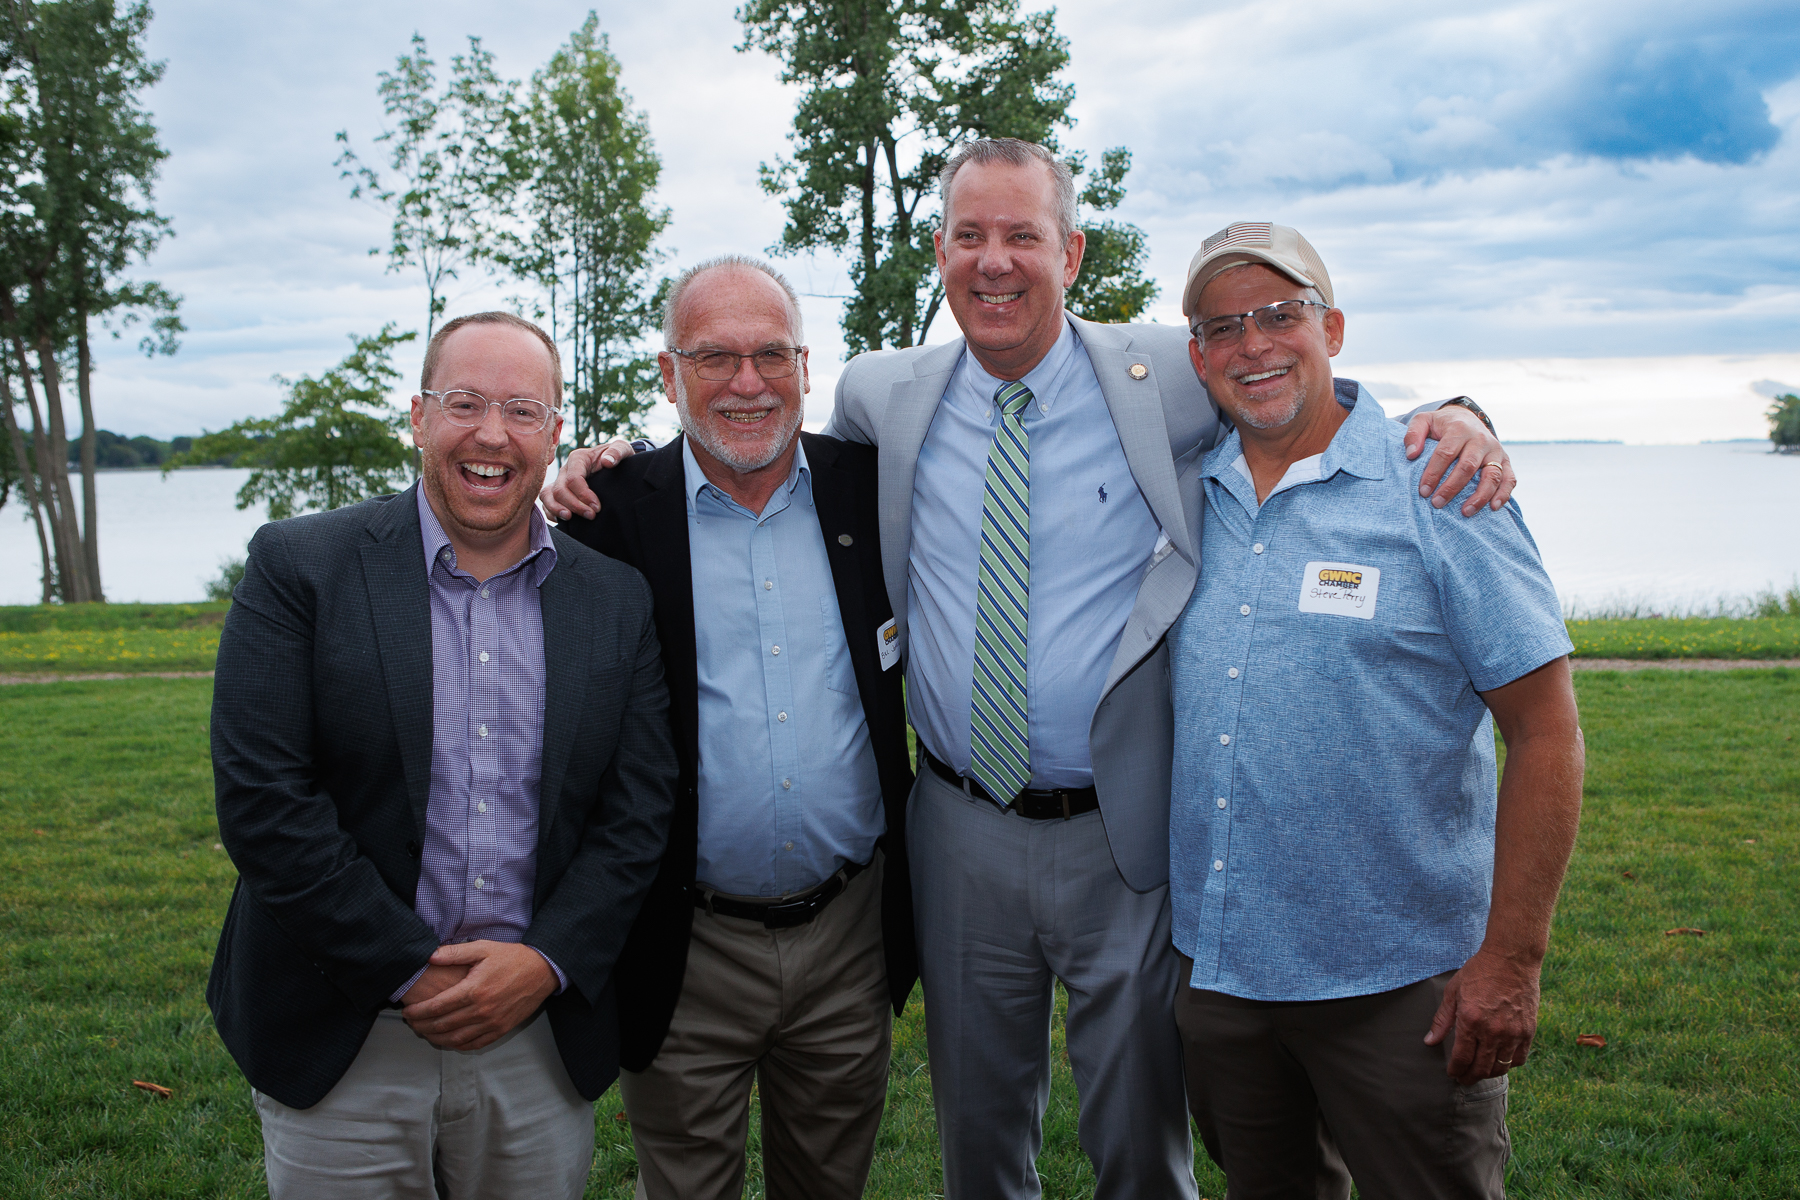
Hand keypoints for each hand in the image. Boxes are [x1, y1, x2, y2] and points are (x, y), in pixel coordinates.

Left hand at [401, 940, 557, 1050]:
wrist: (542, 971)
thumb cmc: (512, 958)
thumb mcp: (483, 948)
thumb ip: (455, 953)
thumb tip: (430, 956)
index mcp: (474, 989)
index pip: (437, 1007)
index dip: (418, 1012)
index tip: (407, 1011)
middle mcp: (482, 1010)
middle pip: (442, 1025)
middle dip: (421, 1026)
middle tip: (410, 1023)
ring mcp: (492, 1023)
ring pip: (455, 1039)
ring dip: (435, 1038)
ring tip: (424, 1032)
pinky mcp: (501, 1030)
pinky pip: (474, 1044)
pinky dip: (457, 1045)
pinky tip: (448, 1040)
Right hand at [539, 440, 634, 521]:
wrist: (616, 465)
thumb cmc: (617, 457)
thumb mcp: (622, 449)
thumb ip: (617, 452)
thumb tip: (607, 462)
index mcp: (578, 458)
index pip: (573, 478)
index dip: (583, 495)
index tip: (597, 507)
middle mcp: (565, 469)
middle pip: (560, 489)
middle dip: (574, 505)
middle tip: (591, 516)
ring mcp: (560, 481)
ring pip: (548, 495)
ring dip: (557, 509)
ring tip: (570, 519)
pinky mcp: (558, 491)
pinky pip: (547, 501)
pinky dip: (550, 511)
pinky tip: (562, 520)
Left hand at [1403, 405, 1514, 514]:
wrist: (1467, 418)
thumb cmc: (1441, 425)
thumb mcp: (1424, 421)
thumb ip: (1413, 434)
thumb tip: (1411, 455)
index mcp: (1459, 429)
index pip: (1445, 453)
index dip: (1434, 473)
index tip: (1423, 491)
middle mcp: (1480, 439)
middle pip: (1468, 466)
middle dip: (1452, 487)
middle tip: (1437, 503)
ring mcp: (1495, 450)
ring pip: (1492, 474)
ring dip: (1480, 495)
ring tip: (1465, 512)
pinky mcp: (1505, 460)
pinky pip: (1509, 478)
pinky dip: (1504, 493)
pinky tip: (1492, 508)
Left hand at [1424, 948, 1540, 1084]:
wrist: (1511, 959)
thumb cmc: (1479, 972)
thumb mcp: (1453, 991)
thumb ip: (1442, 1020)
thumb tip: (1430, 1041)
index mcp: (1470, 1021)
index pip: (1462, 1058)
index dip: (1456, 1070)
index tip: (1452, 1074)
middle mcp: (1492, 1031)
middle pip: (1481, 1068)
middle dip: (1470, 1077)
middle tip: (1464, 1079)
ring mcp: (1513, 1033)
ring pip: (1500, 1067)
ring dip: (1488, 1074)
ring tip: (1480, 1072)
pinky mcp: (1528, 1031)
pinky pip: (1519, 1059)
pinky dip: (1509, 1065)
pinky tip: (1500, 1062)